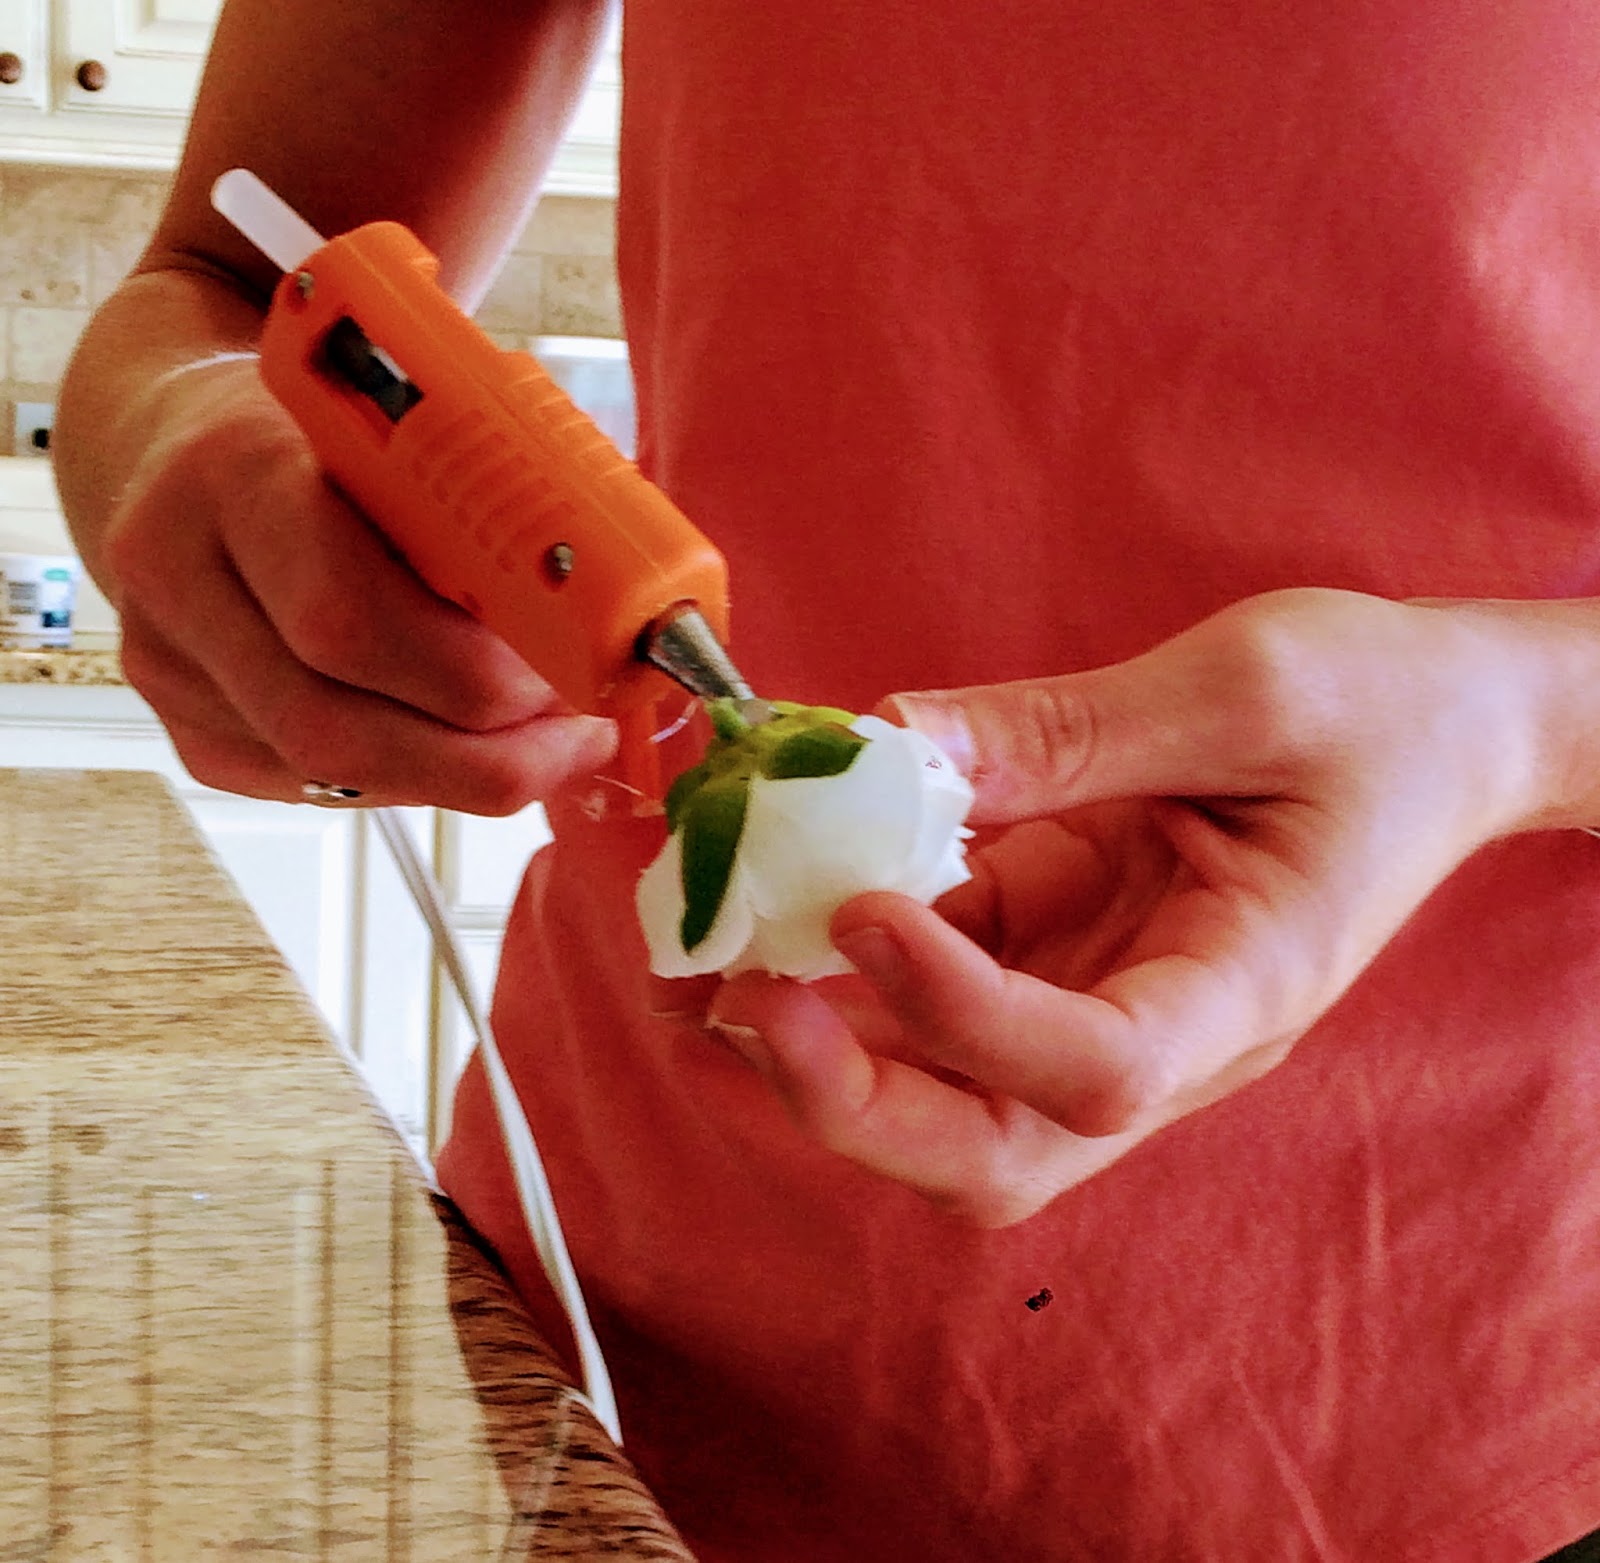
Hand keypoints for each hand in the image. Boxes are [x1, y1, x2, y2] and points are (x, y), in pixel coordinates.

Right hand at [92, 357, 615, 812]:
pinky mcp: (188, 728)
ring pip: (329, 770)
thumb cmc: (316, 440)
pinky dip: (414, 777)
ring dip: (463, 774)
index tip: (572, 675)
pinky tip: (465, 746)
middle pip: (333, 721)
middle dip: (486, 752)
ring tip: (546, 743)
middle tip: (579, 735)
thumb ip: (479, 506)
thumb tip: (599, 615)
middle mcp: (177, 573)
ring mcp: (169, 663)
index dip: (476, 673)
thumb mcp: (400, 431)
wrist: (183, 450)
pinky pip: (317, 787)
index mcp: (239, 473)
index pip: (348, 615)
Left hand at [705, 588, 1551, 1224]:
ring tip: (701, 951)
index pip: (1100, 1069)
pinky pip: (926, 985)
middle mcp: (1162, 1037)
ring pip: (936, 1097)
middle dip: (850, 1099)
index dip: (968, 1018)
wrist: (1444, 731)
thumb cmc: (1385, 712)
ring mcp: (1092, 1004)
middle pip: (991, 1151)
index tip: (869, 914)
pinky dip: (838, 951)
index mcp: (1247, 990)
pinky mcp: (1049, 952)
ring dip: (813, 1041)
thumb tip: (889, 750)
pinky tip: (769, 883)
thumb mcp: (1244, 689)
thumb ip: (1068, 730)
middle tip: (735, 997)